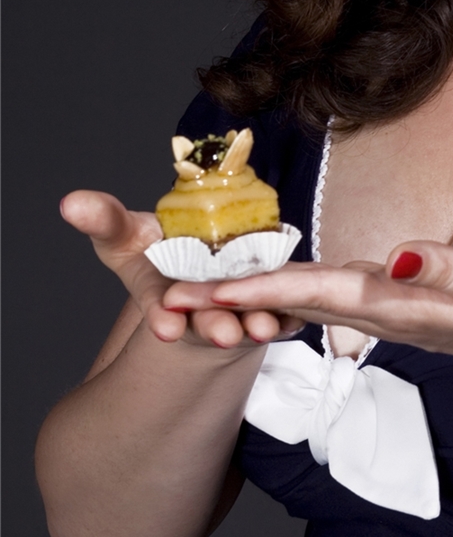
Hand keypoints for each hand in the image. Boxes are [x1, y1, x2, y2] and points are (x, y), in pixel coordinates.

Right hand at [60, 191, 302, 348]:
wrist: (199, 262)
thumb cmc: (157, 251)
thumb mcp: (127, 234)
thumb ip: (104, 220)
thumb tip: (70, 202)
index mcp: (165, 296)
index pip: (162, 310)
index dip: (163, 317)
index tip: (167, 327)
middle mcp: (199, 309)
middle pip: (206, 321)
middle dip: (214, 328)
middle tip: (225, 334)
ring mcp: (233, 310)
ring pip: (245, 320)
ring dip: (254, 325)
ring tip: (263, 328)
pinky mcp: (265, 306)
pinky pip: (281, 312)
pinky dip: (287, 316)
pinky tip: (298, 316)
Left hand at [164, 241, 452, 375]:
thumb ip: (445, 268)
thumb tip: (395, 257)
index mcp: (387, 301)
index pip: (307, 292)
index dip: (253, 289)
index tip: (201, 294)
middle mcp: (369, 307)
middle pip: (286, 301)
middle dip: (228, 301)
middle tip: (168, 300)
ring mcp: (372, 307)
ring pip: (297, 299)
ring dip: (247, 297)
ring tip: (197, 291)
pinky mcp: (380, 299)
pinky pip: (319, 295)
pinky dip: (281, 289)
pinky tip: (263, 283)